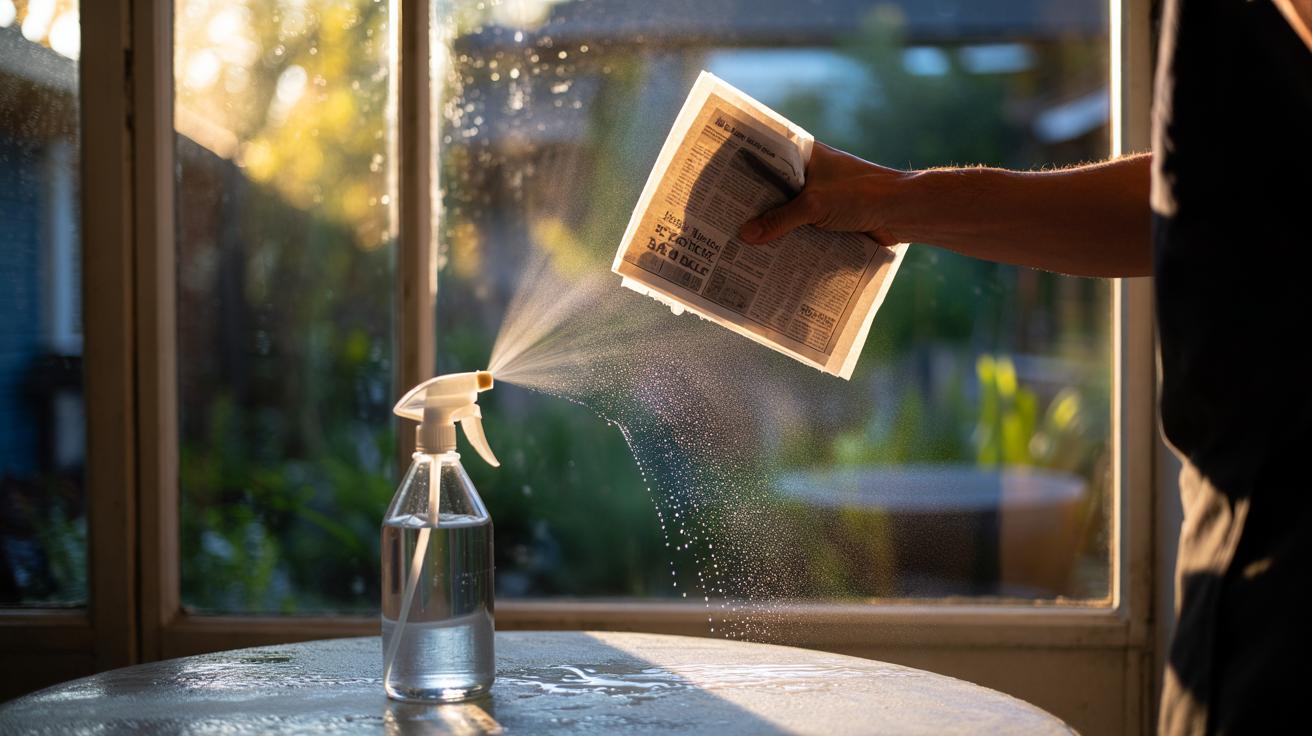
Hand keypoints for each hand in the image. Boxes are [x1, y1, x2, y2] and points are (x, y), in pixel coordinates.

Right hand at [738, 142, 908, 246]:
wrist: (904, 213)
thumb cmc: (862, 194)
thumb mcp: (815, 205)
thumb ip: (780, 220)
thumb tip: (746, 236)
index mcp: (805, 155)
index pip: (766, 157)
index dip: (742, 170)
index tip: (716, 183)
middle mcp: (810, 173)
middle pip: (772, 189)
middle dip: (752, 206)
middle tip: (721, 220)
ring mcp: (819, 197)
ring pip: (786, 212)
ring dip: (771, 227)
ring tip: (738, 243)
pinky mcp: (828, 219)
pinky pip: (801, 229)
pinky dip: (789, 240)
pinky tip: (770, 255)